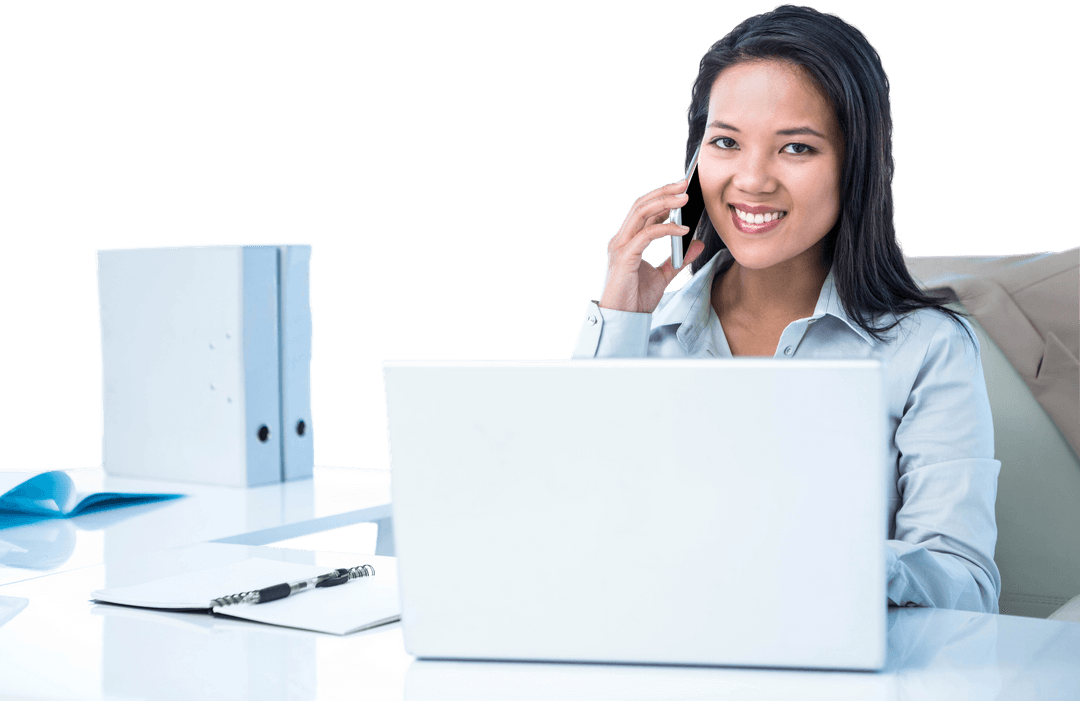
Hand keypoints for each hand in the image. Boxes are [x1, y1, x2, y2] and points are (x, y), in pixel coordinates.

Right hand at [597, 179, 705, 312]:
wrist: (623, 319)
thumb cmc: (635, 299)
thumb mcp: (663, 275)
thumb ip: (678, 259)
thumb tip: (696, 243)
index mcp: (627, 241)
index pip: (643, 210)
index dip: (661, 196)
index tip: (681, 189)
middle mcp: (621, 239)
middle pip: (641, 205)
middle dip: (663, 191)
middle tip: (684, 184)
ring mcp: (620, 246)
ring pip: (641, 213)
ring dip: (664, 202)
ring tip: (685, 198)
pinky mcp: (625, 256)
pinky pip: (648, 234)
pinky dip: (667, 229)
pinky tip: (682, 230)